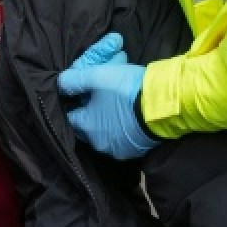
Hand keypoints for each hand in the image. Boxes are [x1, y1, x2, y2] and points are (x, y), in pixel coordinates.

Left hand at [57, 33, 156, 159]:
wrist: (166, 105)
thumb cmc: (126, 90)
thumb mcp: (97, 77)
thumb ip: (75, 80)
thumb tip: (60, 83)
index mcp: (87, 128)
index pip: (70, 115)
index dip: (73, 101)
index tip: (79, 90)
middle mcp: (101, 143)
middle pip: (88, 123)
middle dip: (91, 106)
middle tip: (99, 91)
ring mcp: (121, 149)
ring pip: (107, 128)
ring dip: (108, 113)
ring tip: (116, 96)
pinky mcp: (138, 148)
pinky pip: (123, 133)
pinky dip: (122, 121)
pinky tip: (129, 107)